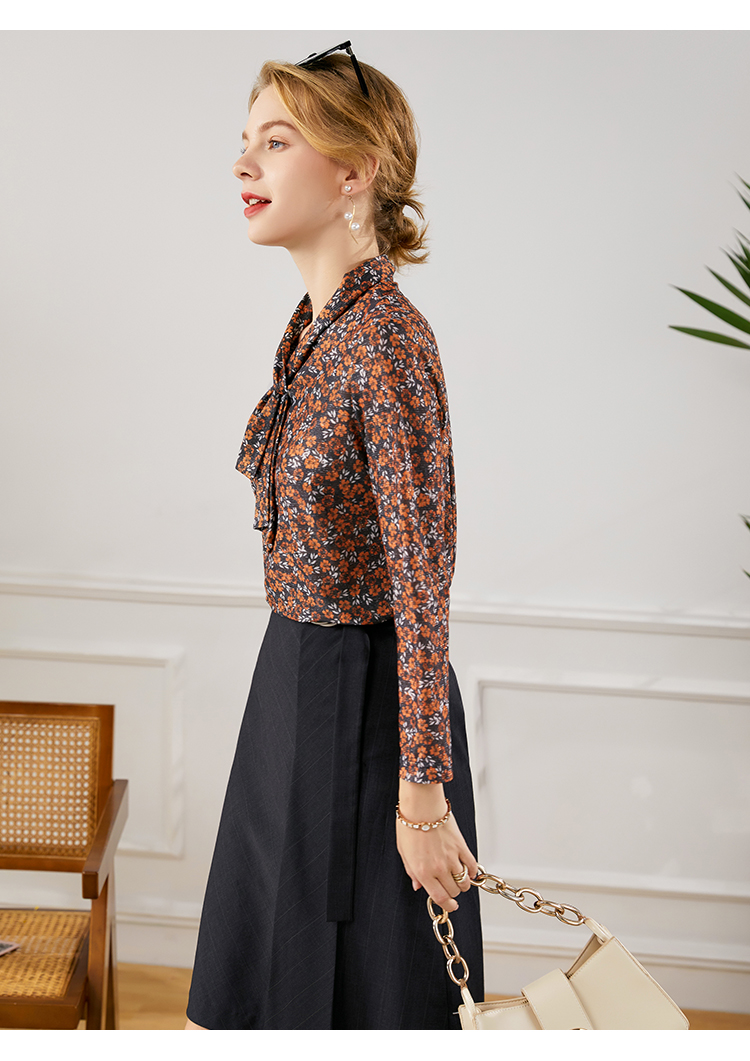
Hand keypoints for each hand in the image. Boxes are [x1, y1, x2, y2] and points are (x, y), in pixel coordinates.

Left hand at [395, 782, 477, 912]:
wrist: (421, 806)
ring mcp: (452, 858)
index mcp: (422, 872)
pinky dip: (472, 872)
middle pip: (453, 891)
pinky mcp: (461, 847)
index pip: (440, 898)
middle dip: (453, 894)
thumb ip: (412, 872)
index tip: (451, 906)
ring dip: (463, 884)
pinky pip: (472, 866)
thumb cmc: (409, 826)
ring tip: (460, 880)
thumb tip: (417, 886)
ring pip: (464, 882)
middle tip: (451, 890)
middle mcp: (438, 868)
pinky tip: (469, 872)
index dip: (448, 906)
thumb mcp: (404, 852)